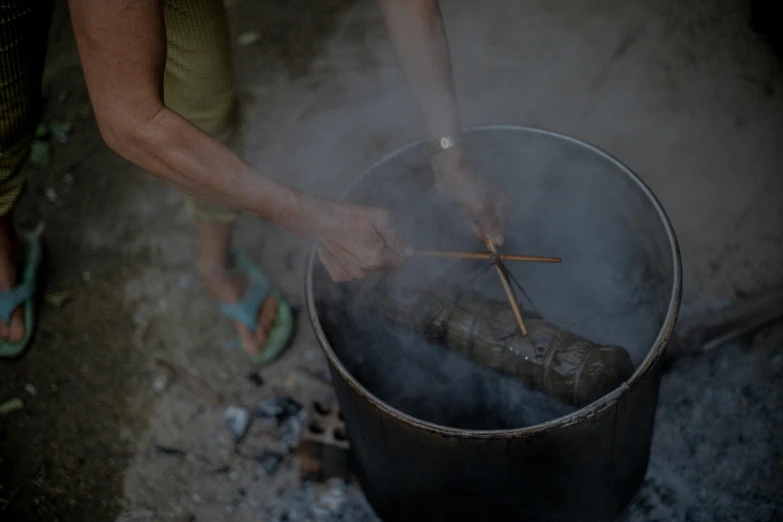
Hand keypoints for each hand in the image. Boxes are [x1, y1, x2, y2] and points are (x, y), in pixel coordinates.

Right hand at [297, 197, 411, 281]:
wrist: (320, 220)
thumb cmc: (350, 217)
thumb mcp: (380, 218)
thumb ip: (397, 237)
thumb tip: (410, 252)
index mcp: (377, 258)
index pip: (400, 262)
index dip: (397, 250)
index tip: (388, 240)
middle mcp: (364, 272)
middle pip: (384, 266)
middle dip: (381, 254)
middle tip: (369, 236)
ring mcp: (350, 275)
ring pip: (368, 270)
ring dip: (366, 259)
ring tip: (355, 241)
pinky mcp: (338, 276)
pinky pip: (353, 272)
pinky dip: (352, 263)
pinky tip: (345, 249)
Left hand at [431, 148, 509, 244]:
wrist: (449, 168)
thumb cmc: (467, 186)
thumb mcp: (479, 206)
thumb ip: (489, 223)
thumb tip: (499, 242)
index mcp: (502, 203)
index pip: (501, 226)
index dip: (494, 235)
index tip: (487, 243)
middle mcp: (494, 204)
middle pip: (490, 225)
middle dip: (483, 230)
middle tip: (475, 230)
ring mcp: (481, 203)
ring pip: (479, 221)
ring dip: (474, 225)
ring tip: (468, 214)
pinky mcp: (468, 203)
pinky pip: (470, 216)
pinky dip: (467, 219)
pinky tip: (464, 213)